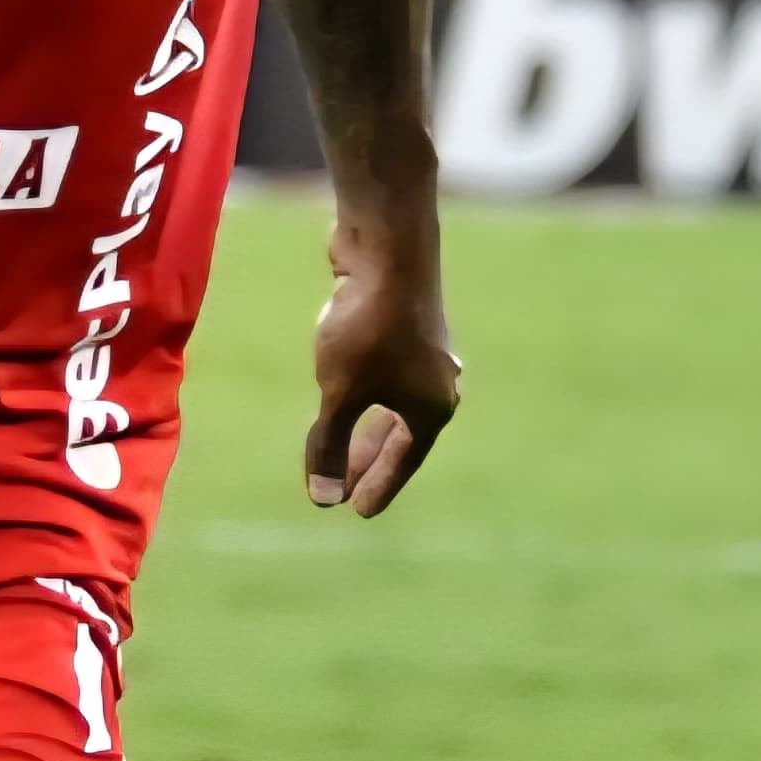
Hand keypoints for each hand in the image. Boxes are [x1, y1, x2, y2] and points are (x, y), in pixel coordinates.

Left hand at [302, 231, 459, 515]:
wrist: (386, 249)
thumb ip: (330, 445)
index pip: (403, 460)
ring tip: (334, 445)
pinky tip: (339, 386)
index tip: (358, 511)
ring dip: (361, 425)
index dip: (378, 486)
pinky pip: (379, 372)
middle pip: (398, 433)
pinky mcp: (400, 324)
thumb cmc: (366, 328)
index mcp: (432, 407)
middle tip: (339, 486)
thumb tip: (324, 499)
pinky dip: (359, 391)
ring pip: (388, 401)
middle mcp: (436, 381)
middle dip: (365, 460)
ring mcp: (421, 351)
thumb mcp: (340, 394)